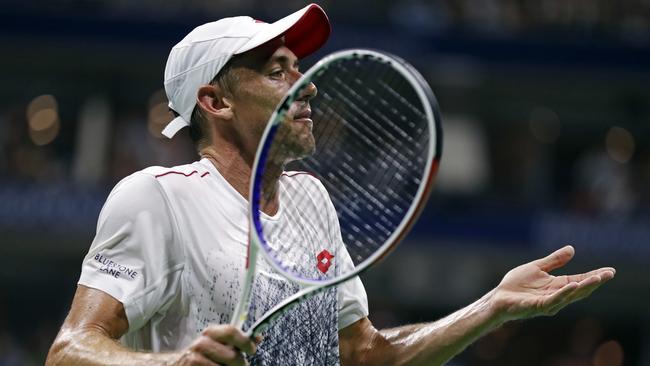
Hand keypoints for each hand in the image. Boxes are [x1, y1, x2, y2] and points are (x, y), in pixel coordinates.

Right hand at [175, 325, 259, 365]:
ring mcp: (195, 359)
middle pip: (232, 356)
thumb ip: (237, 341)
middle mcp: (202, 343)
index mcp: (211, 333)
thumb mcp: (218, 344)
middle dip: (240, 364)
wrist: (177, 364)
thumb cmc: (202, 355)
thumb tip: (258, 337)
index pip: (231, 332)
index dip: (245, 341)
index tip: (252, 350)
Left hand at [492, 245, 614, 321]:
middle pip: (580, 289)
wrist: (499, 297)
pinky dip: (564, 293)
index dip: (594, 275)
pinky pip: (554, 300)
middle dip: (595, 282)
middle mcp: (556, 295)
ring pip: (570, 295)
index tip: (610, 271)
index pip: (580, 280)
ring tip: (596, 278)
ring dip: (584, 287)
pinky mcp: (538, 306)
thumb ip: (554, 260)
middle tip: (609, 274)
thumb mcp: (537, 267)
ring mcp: (549, 302)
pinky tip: (573, 285)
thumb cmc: (516, 285)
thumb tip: (572, 249)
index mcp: (557, 285)